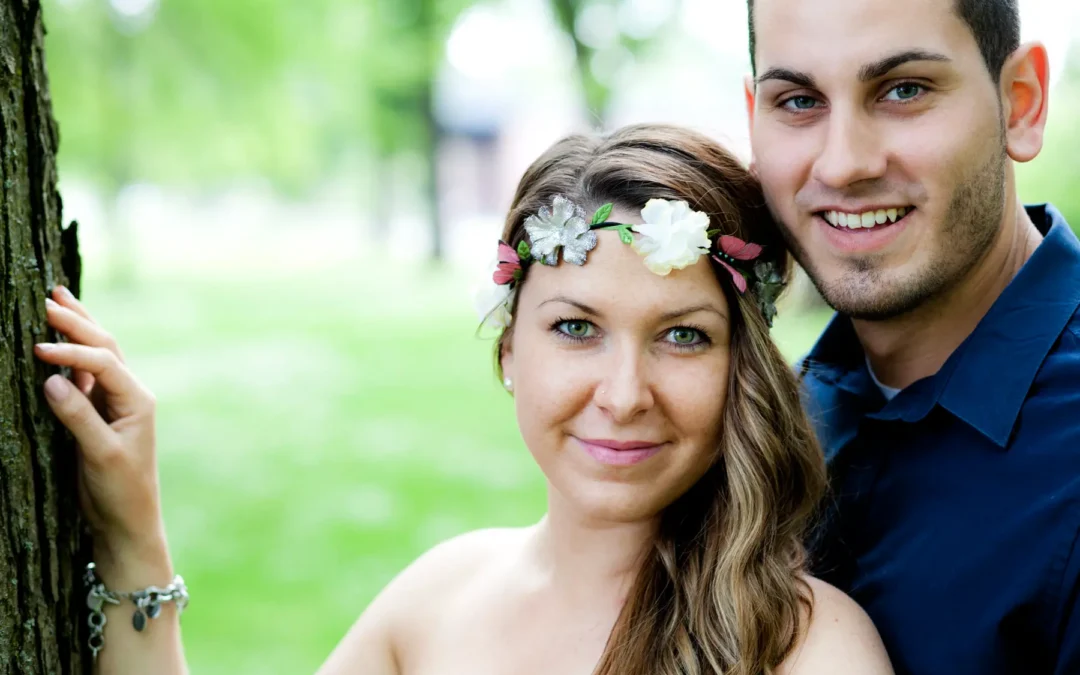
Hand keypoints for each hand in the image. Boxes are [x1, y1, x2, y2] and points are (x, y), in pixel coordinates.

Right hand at [34, 286, 167, 561]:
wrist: (127, 521)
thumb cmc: (120, 491)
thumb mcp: (100, 456)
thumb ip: (78, 418)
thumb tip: (49, 380)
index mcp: (137, 400)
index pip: (103, 363)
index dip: (71, 352)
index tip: (36, 349)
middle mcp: (129, 395)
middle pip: (104, 347)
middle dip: (77, 321)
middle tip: (48, 297)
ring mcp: (114, 402)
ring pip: (95, 356)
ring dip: (77, 329)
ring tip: (56, 300)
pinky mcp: (98, 413)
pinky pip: (83, 376)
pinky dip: (69, 355)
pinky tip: (54, 340)